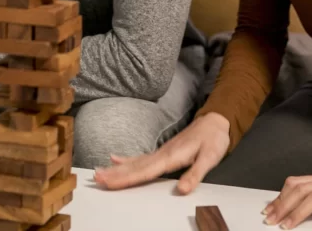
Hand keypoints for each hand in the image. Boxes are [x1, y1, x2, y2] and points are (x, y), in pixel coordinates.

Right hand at [93, 112, 229, 193]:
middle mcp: (162, 154)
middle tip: (96, 178)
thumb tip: (182, 190)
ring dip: (117, 169)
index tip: (108, 182)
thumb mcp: (209, 158)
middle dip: (115, 174)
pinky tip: (115, 159)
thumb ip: (194, 174)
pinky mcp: (163, 152)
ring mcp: (161, 152)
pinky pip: (141, 158)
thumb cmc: (213, 140)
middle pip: (134, 167)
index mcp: (171, 157)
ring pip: (135, 162)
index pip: (144, 171)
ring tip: (99, 172)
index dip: (126, 178)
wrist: (215, 122)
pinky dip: (127, 160)